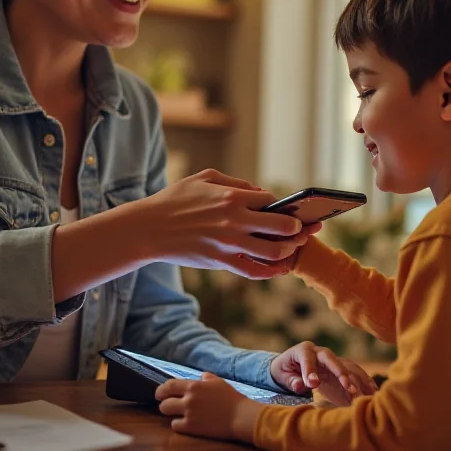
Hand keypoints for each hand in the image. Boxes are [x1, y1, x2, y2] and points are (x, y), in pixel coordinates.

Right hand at [136, 169, 318, 278]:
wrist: (149, 228)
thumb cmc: (176, 199)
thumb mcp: (205, 178)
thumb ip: (237, 183)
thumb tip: (261, 192)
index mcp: (232, 197)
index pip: (272, 201)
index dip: (284, 205)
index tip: (288, 209)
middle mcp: (235, 220)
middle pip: (283, 226)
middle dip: (297, 227)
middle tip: (301, 228)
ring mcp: (229, 243)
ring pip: (274, 252)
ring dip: (289, 249)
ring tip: (292, 246)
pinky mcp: (221, 261)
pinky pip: (255, 271)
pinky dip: (272, 271)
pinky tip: (281, 267)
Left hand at [156, 373, 261, 442]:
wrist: (240, 417)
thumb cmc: (232, 398)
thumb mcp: (219, 383)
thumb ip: (207, 378)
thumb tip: (202, 377)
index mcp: (194, 386)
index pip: (169, 385)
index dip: (161, 389)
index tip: (159, 393)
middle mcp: (188, 399)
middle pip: (164, 401)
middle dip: (164, 403)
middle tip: (168, 405)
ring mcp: (189, 414)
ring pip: (166, 413)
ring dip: (170, 413)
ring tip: (176, 414)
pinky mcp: (191, 428)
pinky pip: (175, 426)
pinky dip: (178, 425)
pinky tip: (185, 424)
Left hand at [270, 341, 375, 405]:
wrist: (292, 364)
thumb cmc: (285, 370)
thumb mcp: (282, 376)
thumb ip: (291, 381)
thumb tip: (300, 385)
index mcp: (303, 350)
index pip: (307, 358)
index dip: (310, 370)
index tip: (312, 384)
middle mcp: (320, 352)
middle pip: (331, 359)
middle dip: (339, 371)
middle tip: (346, 385)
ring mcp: (332, 359)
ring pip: (345, 365)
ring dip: (354, 378)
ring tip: (359, 393)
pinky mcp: (340, 368)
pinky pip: (353, 372)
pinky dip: (363, 380)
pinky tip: (371, 390)